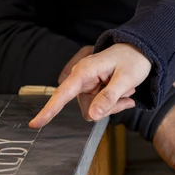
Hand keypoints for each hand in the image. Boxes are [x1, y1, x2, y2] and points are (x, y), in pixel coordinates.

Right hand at [29, 43, 150, 128]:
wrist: (140, 50)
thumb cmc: (133, 60)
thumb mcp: (126, 79)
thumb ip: (109, 97)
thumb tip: (92, 116)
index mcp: (84, 72)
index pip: (62, 94)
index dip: (49, 110)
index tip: (35, 124)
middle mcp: (82, 79)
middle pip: (87, 108)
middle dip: (108, 108)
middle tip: (127, 95)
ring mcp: (87, 85)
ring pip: (95, 110)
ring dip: (113, 105)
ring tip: (127, 89)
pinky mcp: (93, 90)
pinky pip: (100, 107)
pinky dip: (115, 103)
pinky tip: (125, 91)